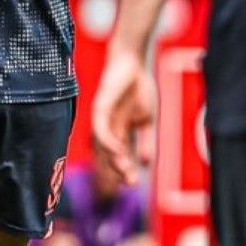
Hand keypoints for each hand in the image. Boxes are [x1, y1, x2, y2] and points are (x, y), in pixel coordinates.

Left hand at [92, 44, 155, 187]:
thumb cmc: (138, 87)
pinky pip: (100, 130)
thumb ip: (145, 141)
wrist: (133, 62)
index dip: (125, 170)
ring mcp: (102, 120)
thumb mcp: (146, 120)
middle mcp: (107, 129)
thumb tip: (145, 163)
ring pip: (102, 146)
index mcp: (118, 132)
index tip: (134, 183)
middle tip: (130, 182)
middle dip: (118, 170)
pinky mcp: (99, 109)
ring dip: (113, 160)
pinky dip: (108, 143)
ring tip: (125, 171)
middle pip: (108, 155)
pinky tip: (120, 151)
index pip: (120, 156)